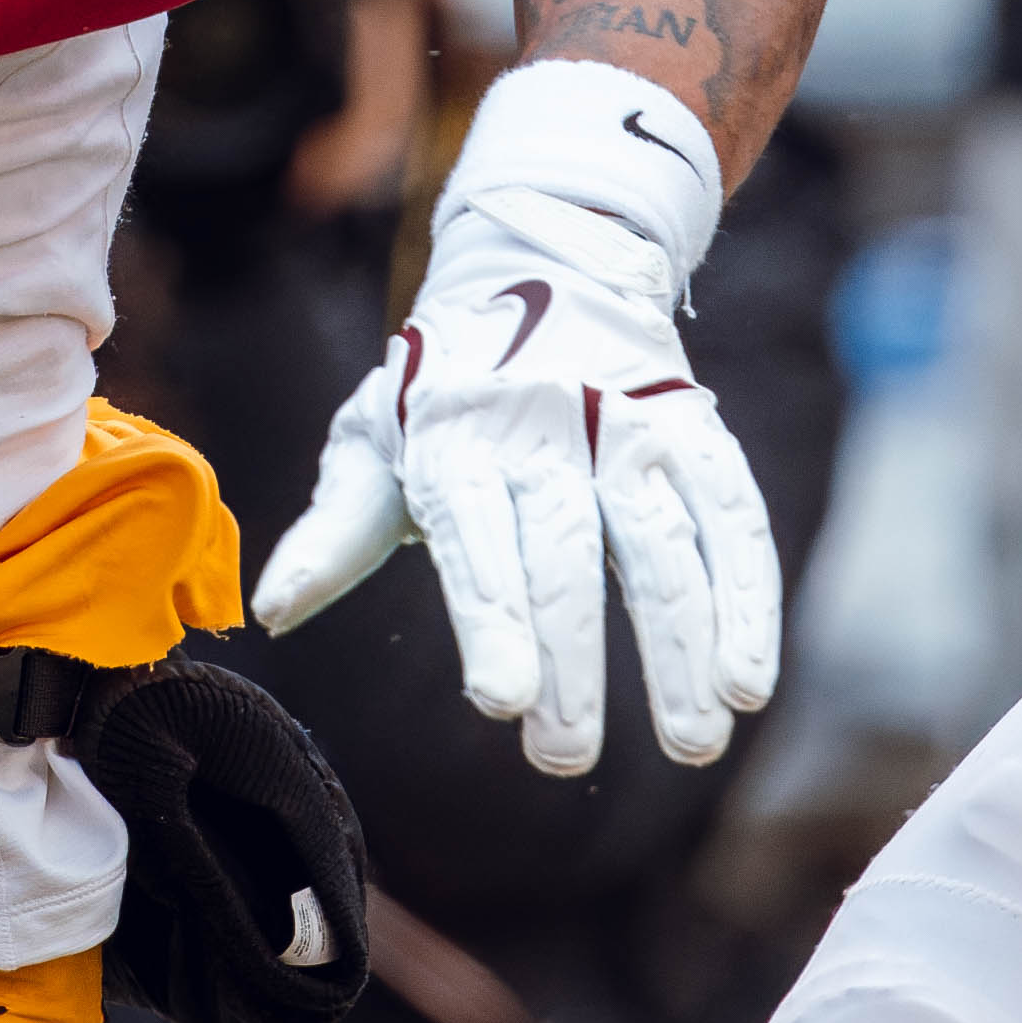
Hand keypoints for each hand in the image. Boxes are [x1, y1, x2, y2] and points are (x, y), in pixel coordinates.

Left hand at [256, 60, 783, 775]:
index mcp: (455, 434)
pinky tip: (750, 677)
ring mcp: (629, 423)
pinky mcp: (694, 429)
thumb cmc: (442, 391)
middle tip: (566, 754)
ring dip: (682, 644)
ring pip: (661, 538)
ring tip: (690, 741)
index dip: (491, 616)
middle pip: (567, 549)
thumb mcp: (374, 438)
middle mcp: (546, 424)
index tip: (502, 702)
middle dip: (573, 657)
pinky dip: (748, 597)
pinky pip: (732, 514)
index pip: (475, 534)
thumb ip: (335, 530)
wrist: (546, 268)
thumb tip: (271, 611)